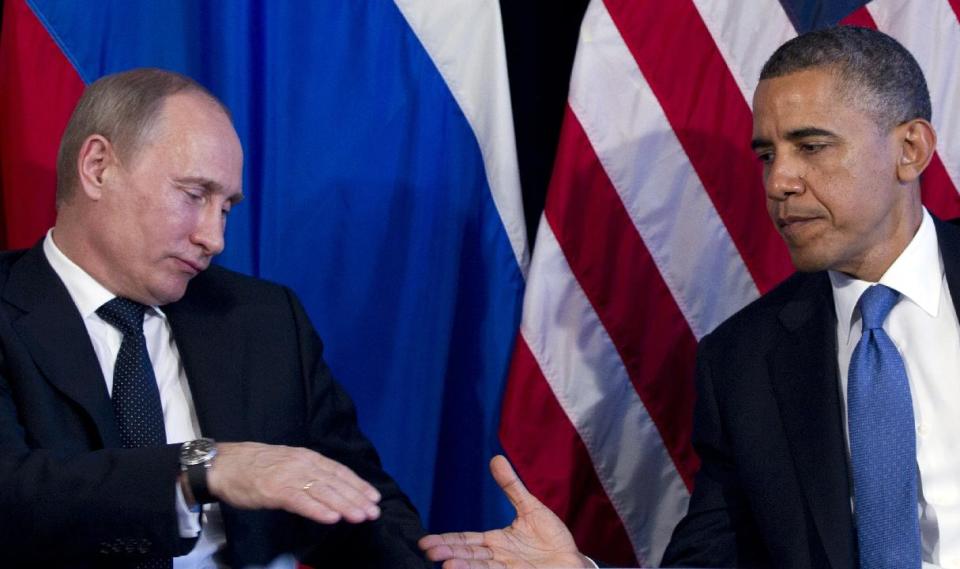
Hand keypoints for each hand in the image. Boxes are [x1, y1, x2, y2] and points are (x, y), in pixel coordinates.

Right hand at [206, 441, 380, 524]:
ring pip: (323, 492)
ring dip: (345, 505)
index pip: (338, 471)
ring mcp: (289, 476)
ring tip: (361, 516)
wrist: (224, 464)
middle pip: (335, 482)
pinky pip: (301, 501)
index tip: (373, 496)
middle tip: (374, 511)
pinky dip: (318, 509)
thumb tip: (329, 487)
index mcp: (306, 457)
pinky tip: (332, 518)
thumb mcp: (287, 463)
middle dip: (357, 497)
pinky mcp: (275, 490)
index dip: (357, 484)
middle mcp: (302, 464)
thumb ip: (307, 473)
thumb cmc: (254, 466)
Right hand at [419, 455, 589, 567]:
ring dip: (464, 566)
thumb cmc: (552, 539)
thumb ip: (511, 487)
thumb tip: (496, 458)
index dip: (447, 541)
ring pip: (481, 567)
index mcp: (496, 541)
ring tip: (446, 564)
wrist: (574, 563)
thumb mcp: (530, 508)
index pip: (466, 540)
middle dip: (448, 553)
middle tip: (427, 550)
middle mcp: (498, 557)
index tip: (426, 542)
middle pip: (469, 554)